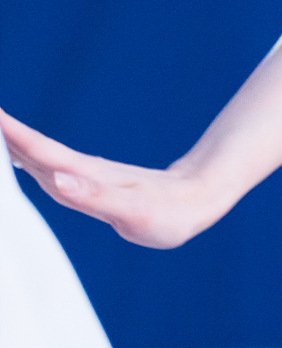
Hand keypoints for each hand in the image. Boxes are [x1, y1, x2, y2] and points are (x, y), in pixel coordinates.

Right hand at [0, 109, 217, 248]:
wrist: (196, 200)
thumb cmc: (169, 213)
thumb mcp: (134, 211)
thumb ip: (95, 195)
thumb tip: (59, 178)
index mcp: (86, 177)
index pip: (40, 152)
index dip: (11, 136)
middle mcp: (82, 172)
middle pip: (34, 150)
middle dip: (3, 135)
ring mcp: (87, 176)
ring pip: (41, 157)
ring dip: (12, 144)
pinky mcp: (94, 182)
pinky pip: (53, 167)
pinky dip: (30, 159)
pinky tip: (19, 159)